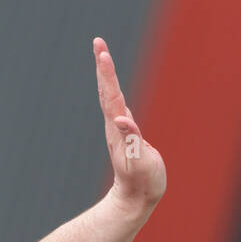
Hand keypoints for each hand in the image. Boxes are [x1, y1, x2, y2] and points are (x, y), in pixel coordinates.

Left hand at [94, 37, 164, 212]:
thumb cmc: (142, 182)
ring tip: (103, 55)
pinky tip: (111, 83)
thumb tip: (122, 119)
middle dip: (103, 66)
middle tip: (98, 43)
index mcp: (119, 129)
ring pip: (111, 97)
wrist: (135, 198)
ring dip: (106, 75)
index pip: (111, 95)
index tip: (103, 52)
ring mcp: (120, 129)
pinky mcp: (126, 134)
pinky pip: (118, 106)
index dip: (107, 73)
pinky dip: (114, 91)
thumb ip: (132, 139)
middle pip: (107, 91)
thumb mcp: (140, 161)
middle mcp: (116, 126)